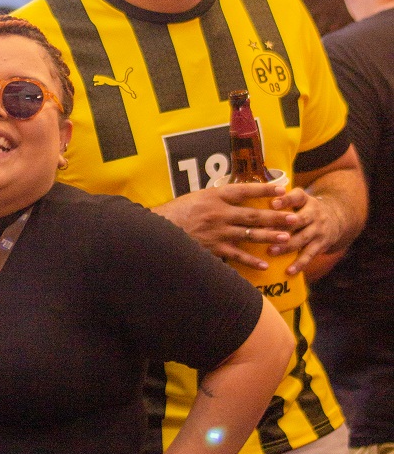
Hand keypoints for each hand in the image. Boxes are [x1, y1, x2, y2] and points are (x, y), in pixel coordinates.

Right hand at [155, 182, 295, 269]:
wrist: (158, 229)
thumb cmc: (178, 211)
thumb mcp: (197, 197)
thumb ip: (218, 197)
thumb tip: (239, 195)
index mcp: (214, 195)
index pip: (245, 190)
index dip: (265, 190)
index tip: (283, 189)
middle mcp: (218, 212)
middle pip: (253, 214)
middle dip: (275, 217)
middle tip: (294, 218)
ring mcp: (216, 231)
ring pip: (249, 235)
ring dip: (269, 237)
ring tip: (287, 239)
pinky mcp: (212, 247)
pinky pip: (236, 255)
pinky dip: (251, 260)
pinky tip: (265, 264)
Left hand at [267, 188, 343, 274]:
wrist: (336, 218)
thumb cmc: (305, 209)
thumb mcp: (299, 200)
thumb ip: (281, 200)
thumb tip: (252, 201)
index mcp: (305, 200)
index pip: (297, 197)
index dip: (285, 200)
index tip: (273, 203)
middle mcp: (314, 213)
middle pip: (300, 219)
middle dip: (283, 226)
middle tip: (264, 231)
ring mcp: (319, 230)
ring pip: (303, 238)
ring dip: (286, 246)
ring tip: (271, 251)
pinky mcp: (321, 244)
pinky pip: (310, 255)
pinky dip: (299, 264)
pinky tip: (289, 271)